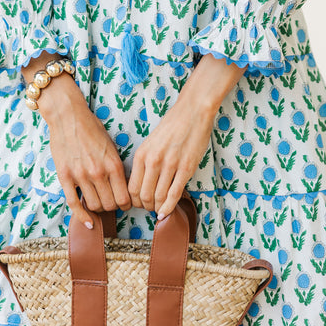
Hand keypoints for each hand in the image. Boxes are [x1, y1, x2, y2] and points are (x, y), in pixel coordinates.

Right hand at [30, 65, 130, 228]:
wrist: (68, 116)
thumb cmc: (91, 127)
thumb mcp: (111, 145)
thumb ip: (116, 167)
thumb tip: (123, 187)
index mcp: (113, 164)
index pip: (125, 197)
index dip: (127, 204)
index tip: (125, 203)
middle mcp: (98, 172)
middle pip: (110, 205)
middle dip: (113, 206)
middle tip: (112, 202)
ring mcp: (80, 176)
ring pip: (94, 206)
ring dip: (98, 208)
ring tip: (99, 202)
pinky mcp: (65, 177)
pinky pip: (74, 204)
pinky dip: (82, 217)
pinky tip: (88, 223)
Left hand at [127, 98, 213, 219]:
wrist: (193, 112)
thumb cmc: (172, 125)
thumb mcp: (151, 142)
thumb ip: (145, 161)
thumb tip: (142, 183)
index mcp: (142, 154)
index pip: (132, 188)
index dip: (134, 201)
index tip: (139, 203)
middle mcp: (153, 160)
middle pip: (144, 196)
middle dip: (146, 207)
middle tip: (150, 208)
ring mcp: (170, 165)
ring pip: (159, 197)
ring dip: (157, 208)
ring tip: (159, 210)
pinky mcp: (186, 168)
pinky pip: (174, 194)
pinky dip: (169, 207)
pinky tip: (166, 213)